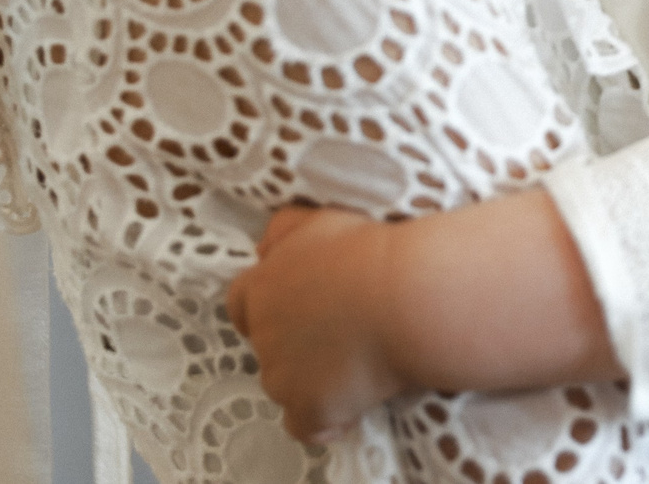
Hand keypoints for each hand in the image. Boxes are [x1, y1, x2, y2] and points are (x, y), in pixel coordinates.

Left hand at [225, 205, 400, 444]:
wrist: (407, 294)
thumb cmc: (371, 251)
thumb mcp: (321, 220)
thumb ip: (284, 230)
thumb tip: (261, 250)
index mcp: (262, 287)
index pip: (241, 304)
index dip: (266, 309)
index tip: (300, 309)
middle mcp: (263, 332)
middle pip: (267, 346)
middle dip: (296, 343)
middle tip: (342, 332)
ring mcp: (282, 375)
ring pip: (285, 387)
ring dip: (312, 380)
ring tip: (358, 366)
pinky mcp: (310, 407)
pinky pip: (307, 427)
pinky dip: (328, 421)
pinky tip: (353, 409)